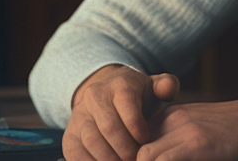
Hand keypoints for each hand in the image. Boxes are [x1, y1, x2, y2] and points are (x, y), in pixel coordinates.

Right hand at [63, 64, 180, 160]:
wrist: (106, 95)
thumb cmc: (136, 96)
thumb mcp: (153, 86)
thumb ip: (166, 86)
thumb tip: (168, 90)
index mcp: (119, 84)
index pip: (127, 106)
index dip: (137, 128)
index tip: (146, 142)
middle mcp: (95, 96)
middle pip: (109, 127)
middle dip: (125, 149)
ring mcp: (79, 116)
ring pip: (92, 141)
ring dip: (109, 159)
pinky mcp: (69, 135)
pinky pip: (76, 154)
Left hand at [138, 95, 237, 160]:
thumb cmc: (233, 132)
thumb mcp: (198, 130)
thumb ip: (175, 142)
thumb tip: (149, 154)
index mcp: (169, 116)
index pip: (132, 141)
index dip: (128, 157)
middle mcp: (171, 119)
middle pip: (133, 151)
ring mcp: (182, 130)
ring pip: (142, 157)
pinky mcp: (196, 143)